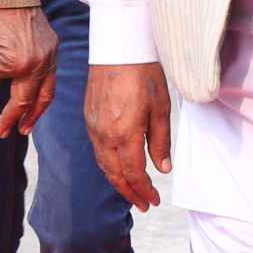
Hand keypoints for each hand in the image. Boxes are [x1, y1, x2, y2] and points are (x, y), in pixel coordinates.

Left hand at [0, 6, 55, 139]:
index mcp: (22, 65)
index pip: (17, 102)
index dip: (8, 119)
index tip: (0, 131)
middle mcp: (42, 62)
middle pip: (38, 100)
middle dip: (28, 119)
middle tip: (20, 132)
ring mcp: (51, 52)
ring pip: (49, 88)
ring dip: (40, 106)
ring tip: (30, 120)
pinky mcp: (52, 44)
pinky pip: (51, 73)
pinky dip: (44, 88)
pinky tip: (36, 93)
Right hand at [85, 62, 173, 211]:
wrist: (118, 47)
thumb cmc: (144, 73)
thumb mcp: (161, 108)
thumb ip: (161, 141)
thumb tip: (163, 168)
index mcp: (125, 133)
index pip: (134, 173)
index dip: (144, 191)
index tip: (154, 201)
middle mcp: (105, 134)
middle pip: (115, 175)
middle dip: (130, 193)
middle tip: (144, 204)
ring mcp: (94, 126)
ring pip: (104, 164)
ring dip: (118, 181)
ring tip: (132, 191)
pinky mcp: (89, 118)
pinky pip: (97, 150)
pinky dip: (109, 165)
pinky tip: (119, 166)